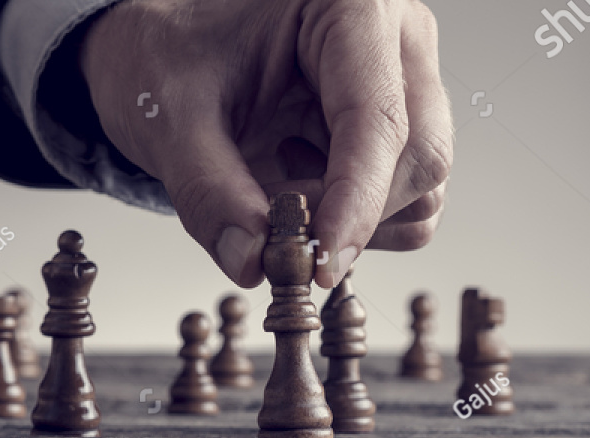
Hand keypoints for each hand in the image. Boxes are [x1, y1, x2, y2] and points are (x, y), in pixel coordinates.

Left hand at [79, 0, 451, 287]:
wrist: (166, 57)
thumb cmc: (171, 57)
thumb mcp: (171, 119)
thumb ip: (208, 191)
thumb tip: (253, 261)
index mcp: (352, 6)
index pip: (380, 118)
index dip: (356, 199)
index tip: (320, 260)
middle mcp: (397, 41)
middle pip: (420, 157)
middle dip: (352, 213)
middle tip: (279, 231)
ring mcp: (407, 87)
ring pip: (422, 189)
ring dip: (355, 221)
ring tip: (279, 190)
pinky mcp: (401, 131)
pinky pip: (408, 204)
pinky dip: (355, 221)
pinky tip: (298, 184)